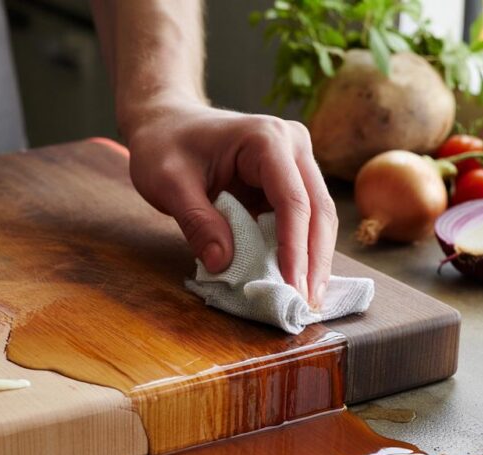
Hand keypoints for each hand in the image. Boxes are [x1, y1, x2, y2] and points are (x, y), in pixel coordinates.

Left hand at [123, 100, 337, 305]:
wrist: (165, 123)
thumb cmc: (164, 146)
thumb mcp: (169, 183)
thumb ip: (197, 222)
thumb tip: (223, 264)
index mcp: (267, 139)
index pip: (293, 200)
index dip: (294, 247)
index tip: (290, 285)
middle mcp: (292, 147)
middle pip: (318, 209)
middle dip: (314, 259)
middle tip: (308, 304)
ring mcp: (295, 164)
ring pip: (318, 217)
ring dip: (314, 259)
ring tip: (307, 300)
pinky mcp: (288, 182)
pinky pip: (303, 220)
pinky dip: (300, 251)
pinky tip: (297, 281)